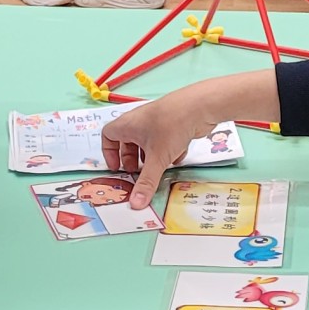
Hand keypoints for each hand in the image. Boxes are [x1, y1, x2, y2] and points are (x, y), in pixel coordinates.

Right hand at [99, 73, 270, 206]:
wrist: (200, 106)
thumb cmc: (171, 126)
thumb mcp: (157, 158)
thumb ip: (146, 182)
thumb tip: (136, 204)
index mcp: (128, 125)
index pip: (108, 136)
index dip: (109, 153)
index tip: (116, 168)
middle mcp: (140, 121)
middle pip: (128, 142)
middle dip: (132, 159)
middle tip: (137, 173)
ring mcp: (157, 122)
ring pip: (148, 142)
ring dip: (150, 157)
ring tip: (156, 170)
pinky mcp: (173, 124)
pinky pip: (164, 140)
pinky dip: (168, 151)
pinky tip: (177, 159)